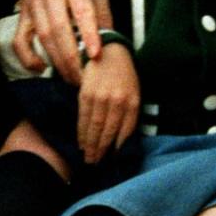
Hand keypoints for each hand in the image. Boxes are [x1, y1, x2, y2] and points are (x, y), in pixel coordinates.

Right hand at [15, 0, 112, 84]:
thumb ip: (101, 4)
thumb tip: (110, 34)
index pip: (80, 9)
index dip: (88, 33)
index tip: (96, 54)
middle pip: (59, 29)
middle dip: (72, 58)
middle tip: (85, 78)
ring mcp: (33, 0)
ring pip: (42, 36)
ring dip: (57, 61)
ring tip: (72, 78)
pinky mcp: (23, 9)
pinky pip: (20, 38)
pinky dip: (28, 56)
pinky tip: (42, 67)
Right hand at [77, 43, 139, 163]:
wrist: (111, 51)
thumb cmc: (124, 75)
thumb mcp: (135, 93)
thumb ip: (130, 114)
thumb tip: (120, 139)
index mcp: (132, 102)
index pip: (125, 131)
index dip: (118, 147)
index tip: (112, 159)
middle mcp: (117, 101)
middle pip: (108, 132)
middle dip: (101, 150)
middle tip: (95, 164)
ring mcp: (101, 97)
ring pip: (94, 127)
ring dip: (90, 145)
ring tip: (87, 158)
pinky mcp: (86, 93)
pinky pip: (83, 117)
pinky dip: (81, 132)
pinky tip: (80, 142)